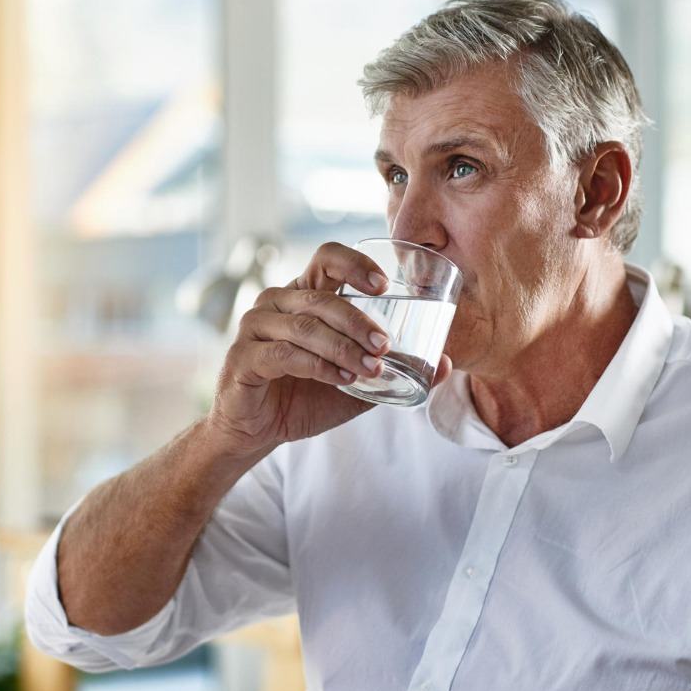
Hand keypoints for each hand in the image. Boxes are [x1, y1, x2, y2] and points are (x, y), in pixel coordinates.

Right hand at [205, 242, 451, 456]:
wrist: (258, 432)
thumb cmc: (305, 397)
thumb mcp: (356, 382)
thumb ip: (393, 369)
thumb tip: (447, 364)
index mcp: (304, 295)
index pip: (327, 259)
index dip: (355, 264)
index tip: (384, 285)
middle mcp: (277, 302)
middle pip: (320, 296)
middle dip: (359, 320)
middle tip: (386, 345)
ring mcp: (255, 327)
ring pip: (305, 327)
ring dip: (343, 348)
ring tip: (371, 368)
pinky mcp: (243, 358)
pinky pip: (284, 354)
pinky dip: (317, 366)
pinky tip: (341, 379)